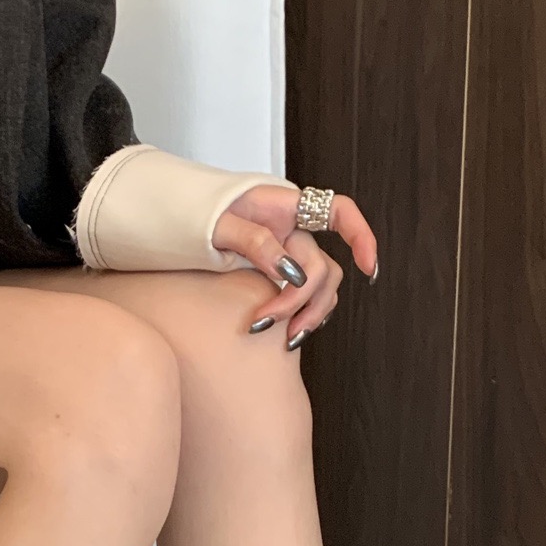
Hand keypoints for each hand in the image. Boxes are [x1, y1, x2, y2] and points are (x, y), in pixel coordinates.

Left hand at [212, 185, 378, 342]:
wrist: (177, 223)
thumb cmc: (196, 214)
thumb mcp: (218, 223)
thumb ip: (252, 240)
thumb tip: (286, 270)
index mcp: (284, 206)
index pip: (338, 210)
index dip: (360, 235)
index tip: (367, 267)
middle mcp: (293, 230)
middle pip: (323, 266)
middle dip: (301, 300)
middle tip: (266, 323)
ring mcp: (289, 253)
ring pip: (320, 288)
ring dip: (307, 314)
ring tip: (283, 339)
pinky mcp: (281, 273)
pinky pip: (305, 296)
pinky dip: (300, 315)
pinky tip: (286, 332)